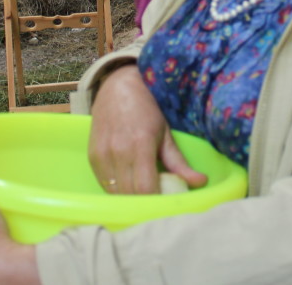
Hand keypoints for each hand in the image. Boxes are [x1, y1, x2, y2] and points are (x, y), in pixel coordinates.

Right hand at [89, 65, 206, 193]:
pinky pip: (104, 183)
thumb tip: (200, 182)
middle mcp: (118, 151)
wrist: (118, 88)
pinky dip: (116, 188)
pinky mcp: (92, 156)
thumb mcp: (166, 134)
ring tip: (142, 193)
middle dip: (144, 202)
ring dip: (129, 197)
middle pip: (129, 194)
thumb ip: (179, 162)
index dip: (155, 202)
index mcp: (140, 145)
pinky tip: (128, 182)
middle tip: (156, 201)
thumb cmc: (147, 110)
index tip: (166, 203)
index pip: (145, 188)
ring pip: (115, 192)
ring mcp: (102, 154)